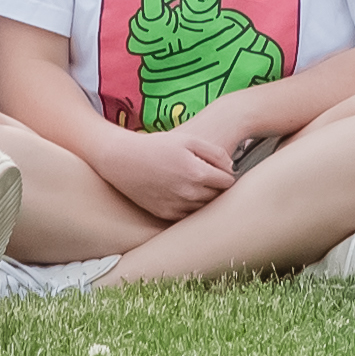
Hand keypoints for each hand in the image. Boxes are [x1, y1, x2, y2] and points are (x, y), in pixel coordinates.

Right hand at [91, 118, 239, 227]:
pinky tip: (182, 193)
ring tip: (194, 183)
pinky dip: (189, 207)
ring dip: (204, 198)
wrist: (123, 160)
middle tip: (209, 176)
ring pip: (203, 208)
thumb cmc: (157, 146)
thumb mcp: (189, 140)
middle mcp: (189, 194)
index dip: (226, 174)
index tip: (220, 169)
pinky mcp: (165, 215)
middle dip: (217, 187)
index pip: (228, 182)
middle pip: (217, 196)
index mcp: (198, 173)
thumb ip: (216, 153)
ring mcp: (176, 206)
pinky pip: (187, 215)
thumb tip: (231, 169)